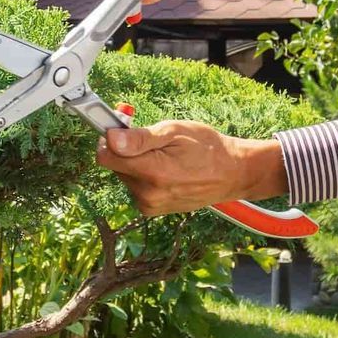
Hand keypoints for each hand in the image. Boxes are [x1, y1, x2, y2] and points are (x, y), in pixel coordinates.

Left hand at [95, 120, 288, 216]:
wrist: (231, 173)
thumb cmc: (206, 147)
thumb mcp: (175, 132)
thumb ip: (140, 138)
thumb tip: (111, 140)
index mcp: (152, 173)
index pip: (105, 157)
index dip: (110, 139)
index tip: (121, 127)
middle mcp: (147, 194)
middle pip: (115, 166)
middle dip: (127, 150)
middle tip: (153, 141)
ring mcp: (150, 205)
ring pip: (125, 176)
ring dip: (137, 163)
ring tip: (164, 156)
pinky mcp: (152, 210)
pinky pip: (135, 187)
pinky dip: (144, 176)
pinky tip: (165, 170)